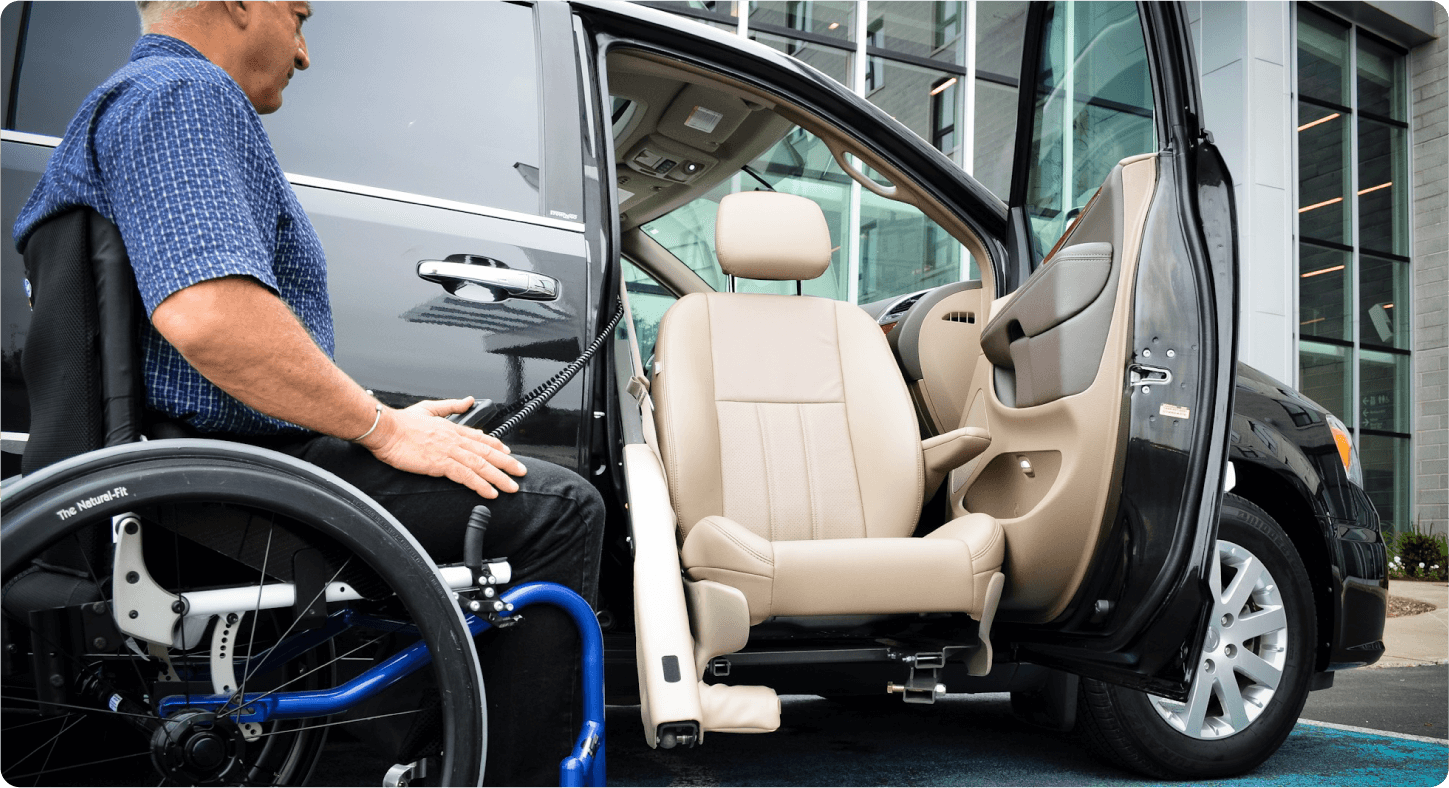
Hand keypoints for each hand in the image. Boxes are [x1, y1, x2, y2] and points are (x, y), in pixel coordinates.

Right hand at [360, 396, 526, 497]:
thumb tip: (468, 399)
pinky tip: (490, 492)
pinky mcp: (441, 464)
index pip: (481, 437)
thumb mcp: (430, 408)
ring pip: (481, 465)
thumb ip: (451, 406)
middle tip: (521, 472)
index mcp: (453, 428)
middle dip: (507, 464)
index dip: (498, 446)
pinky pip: (466, 476)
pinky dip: (481, 485)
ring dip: (499, 478)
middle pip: (488, 452)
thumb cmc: (402, 422)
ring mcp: (450, 451)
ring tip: (511, 487)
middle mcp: (455, 439)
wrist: (385, 430)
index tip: (509, 453)